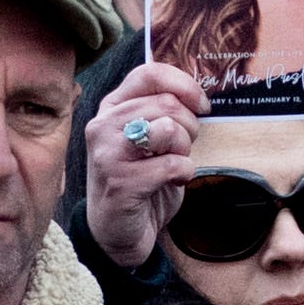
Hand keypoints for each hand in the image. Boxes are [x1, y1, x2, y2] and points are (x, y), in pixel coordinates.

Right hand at [85, 61, 210, 270]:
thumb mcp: (150, 136)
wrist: (118, 231)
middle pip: (167, 103)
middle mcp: (102, 124)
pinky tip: (170, 183)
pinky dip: (183, 174)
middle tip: (182, 148)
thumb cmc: (141, 179)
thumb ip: (164, 110)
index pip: (150, 73)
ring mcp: (107, 153)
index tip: (201, 105)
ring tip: (171, 164)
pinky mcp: (119, 182)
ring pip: (168, 129)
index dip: (185, 85)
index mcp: (112, 107)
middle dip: (190, 126)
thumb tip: (198, 93)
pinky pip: (173, 165)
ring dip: (184, 149)